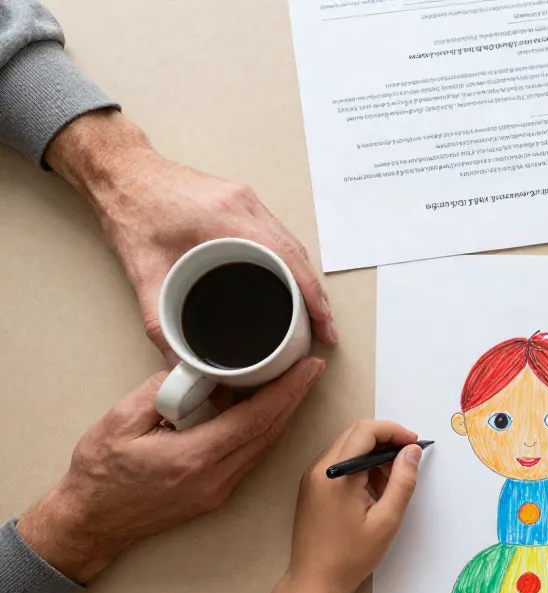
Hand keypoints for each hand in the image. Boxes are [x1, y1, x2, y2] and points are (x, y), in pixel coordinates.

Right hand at [17, 358, 324, 582]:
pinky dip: (261, 431)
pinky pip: (248, 457)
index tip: (307, 368)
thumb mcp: (121, 420)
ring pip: (263, 447)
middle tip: (311, 368)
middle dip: (295, 398)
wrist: (89, 523)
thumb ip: (161, 390)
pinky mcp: (214, 494)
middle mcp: (215, 478)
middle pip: (269, 433)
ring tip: (294, 383)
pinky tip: (264, 411)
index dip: (286, 391)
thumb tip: (195, 371)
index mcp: (194, 458)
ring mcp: (218, 490)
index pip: (255, 419)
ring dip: (281, 415)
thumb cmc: (100, 474)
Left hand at [45, 110, 337, 362]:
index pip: (288, 260)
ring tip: (311, 313)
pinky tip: (290, 282)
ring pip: (291, 244)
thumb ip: (159, 321)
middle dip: (316, 294)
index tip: (324, 326)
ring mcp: (247, 200)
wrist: (120, 172)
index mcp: (226, 219)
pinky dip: (290, 262)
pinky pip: (279, 234)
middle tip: (322, 330)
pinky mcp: (243, 201)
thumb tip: (177, 362)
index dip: (314, 296)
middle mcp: (244, 205)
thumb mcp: (143, 271)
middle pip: (297, 254)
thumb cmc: (130, 210)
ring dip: (305, 278)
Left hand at [287, 421, 421, 592]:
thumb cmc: (352, 556)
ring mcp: (312, 476)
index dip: (394, 431)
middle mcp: (319, 468)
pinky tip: (372, 490)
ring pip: (347, 447)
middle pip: (355, 434)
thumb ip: (402, 481)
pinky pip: (338, 462)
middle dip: (385, 441)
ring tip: (390, 483)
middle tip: (406, 462)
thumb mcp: (386, 520)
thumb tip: (412, 450)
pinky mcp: (311, 486)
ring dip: (372, 454)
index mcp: (336, 474)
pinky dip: (359, 466)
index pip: (365, 431)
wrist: (315, 582)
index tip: (414, 444)